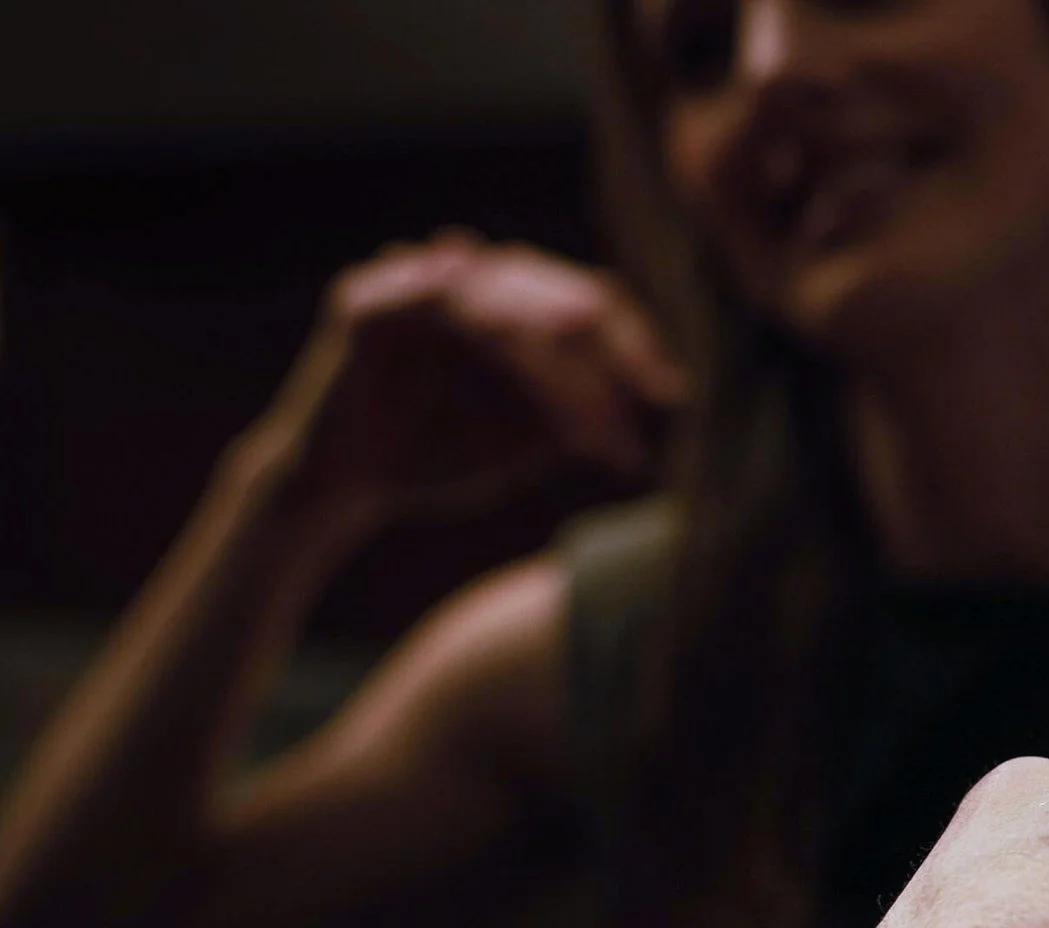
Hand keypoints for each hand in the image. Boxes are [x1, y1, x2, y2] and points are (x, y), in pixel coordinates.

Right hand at [232, 228, 684, 533]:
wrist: (342, 489)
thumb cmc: (437, 459)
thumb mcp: (526, 440)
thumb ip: (581, 414)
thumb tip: (669, 397)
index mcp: (505, 306)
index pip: (587, 304)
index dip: (633, 345)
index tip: (670, 393)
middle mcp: (465, 280)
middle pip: (559, 294)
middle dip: (611, 350)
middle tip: (649, 394)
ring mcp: (414, 282)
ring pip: (512, 298)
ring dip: (562, 355)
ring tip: (600, 404)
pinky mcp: (369, 301)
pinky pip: (448, 300)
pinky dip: (497, 326)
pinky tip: (541, 343)